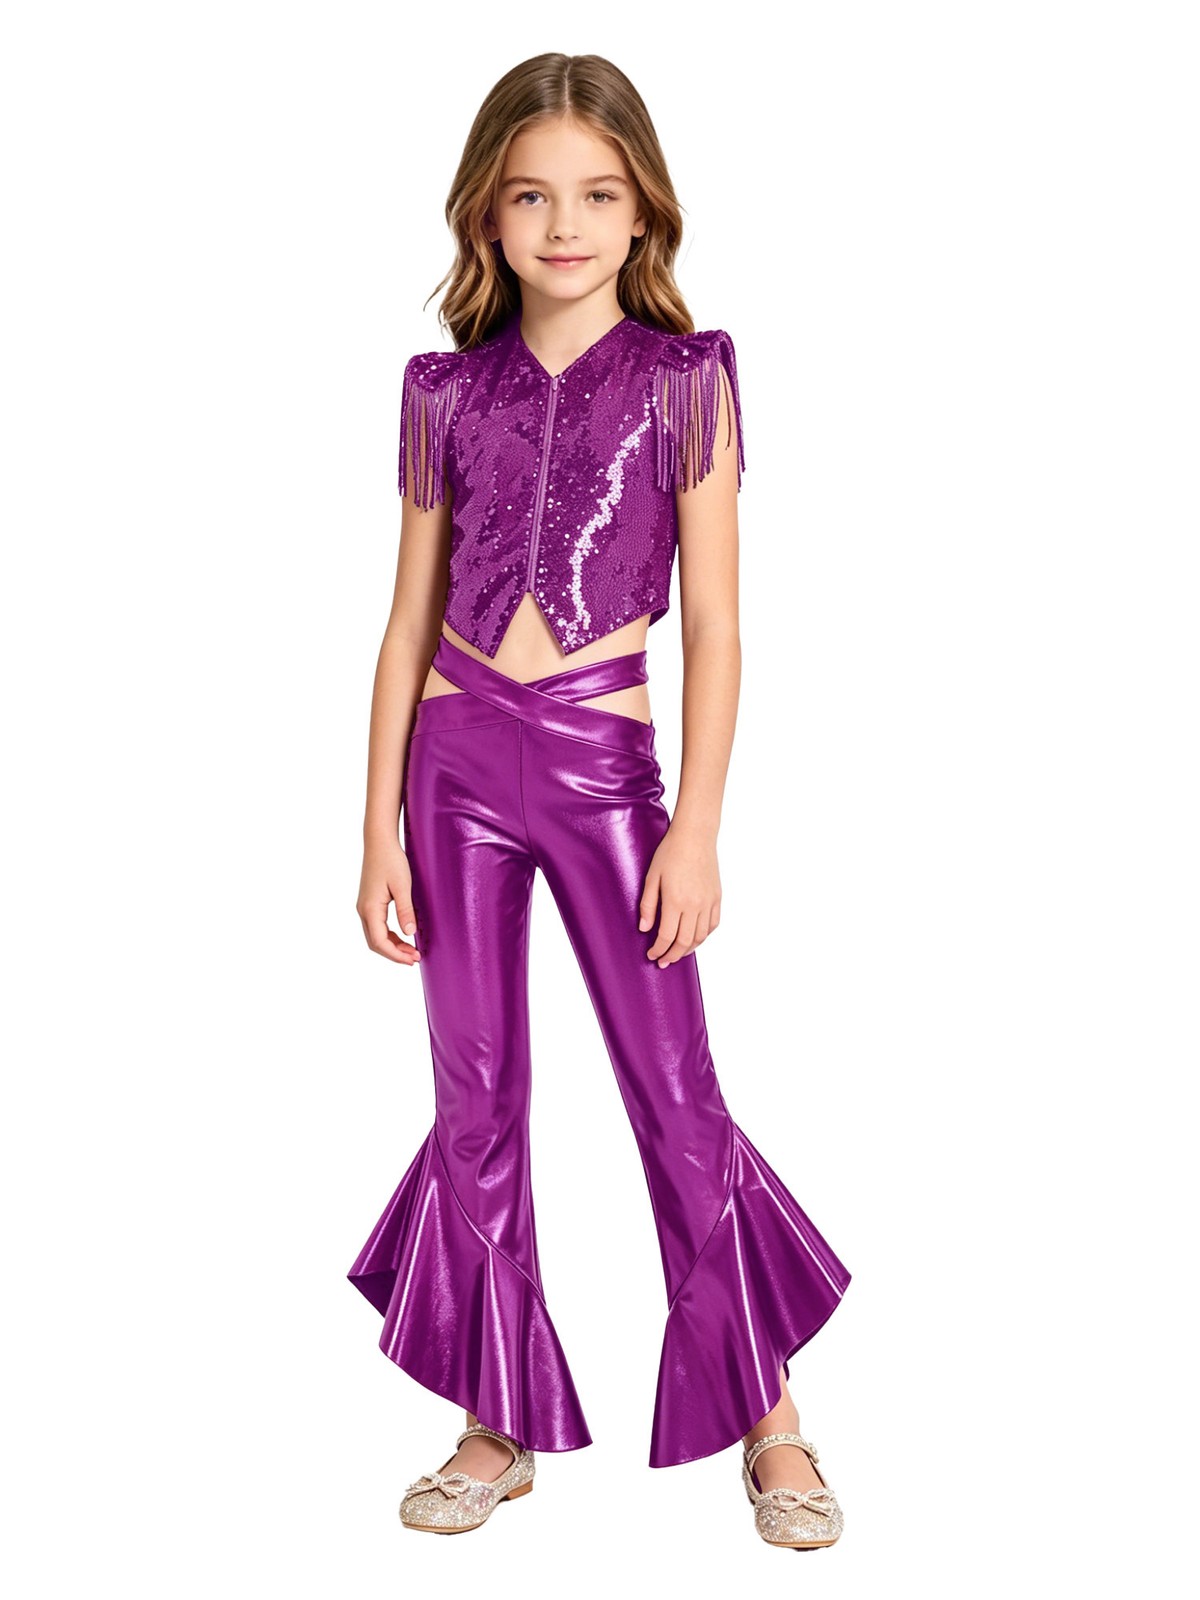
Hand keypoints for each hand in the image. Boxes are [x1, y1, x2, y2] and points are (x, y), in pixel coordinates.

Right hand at [356, 837, 420, 964]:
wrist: (379, 842)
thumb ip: (405, 910)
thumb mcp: (402, 886)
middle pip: (375, 943)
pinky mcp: (369, 903)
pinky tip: (404, 936)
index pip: (380, 942)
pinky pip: (377, 926)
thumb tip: (410, 933)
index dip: (396, 955)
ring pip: (375, 936)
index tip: (413, 959)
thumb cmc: (391, 860)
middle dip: (395, 954)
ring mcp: (364, 907)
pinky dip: (389, 936)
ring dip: (393, 946)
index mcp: (370, 908)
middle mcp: (363, 910)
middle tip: (415, 958)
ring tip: (412, 951)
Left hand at [638, 825, 721, 966]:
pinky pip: (713, 924)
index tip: (652, 955)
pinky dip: (704, 936)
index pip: (666, 936)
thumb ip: (648, 905)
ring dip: (689, 949)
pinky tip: (695, 938)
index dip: (658, 950)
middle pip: (684, 942)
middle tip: (663, 961)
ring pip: (700, 936)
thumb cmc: (670, 853)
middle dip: (672, 955)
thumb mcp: (652, 878)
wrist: (695, 836)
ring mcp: (708, 902)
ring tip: (678, 953)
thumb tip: (645, 929)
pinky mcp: (716, 897)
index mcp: (675, 901)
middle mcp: (694, 905)